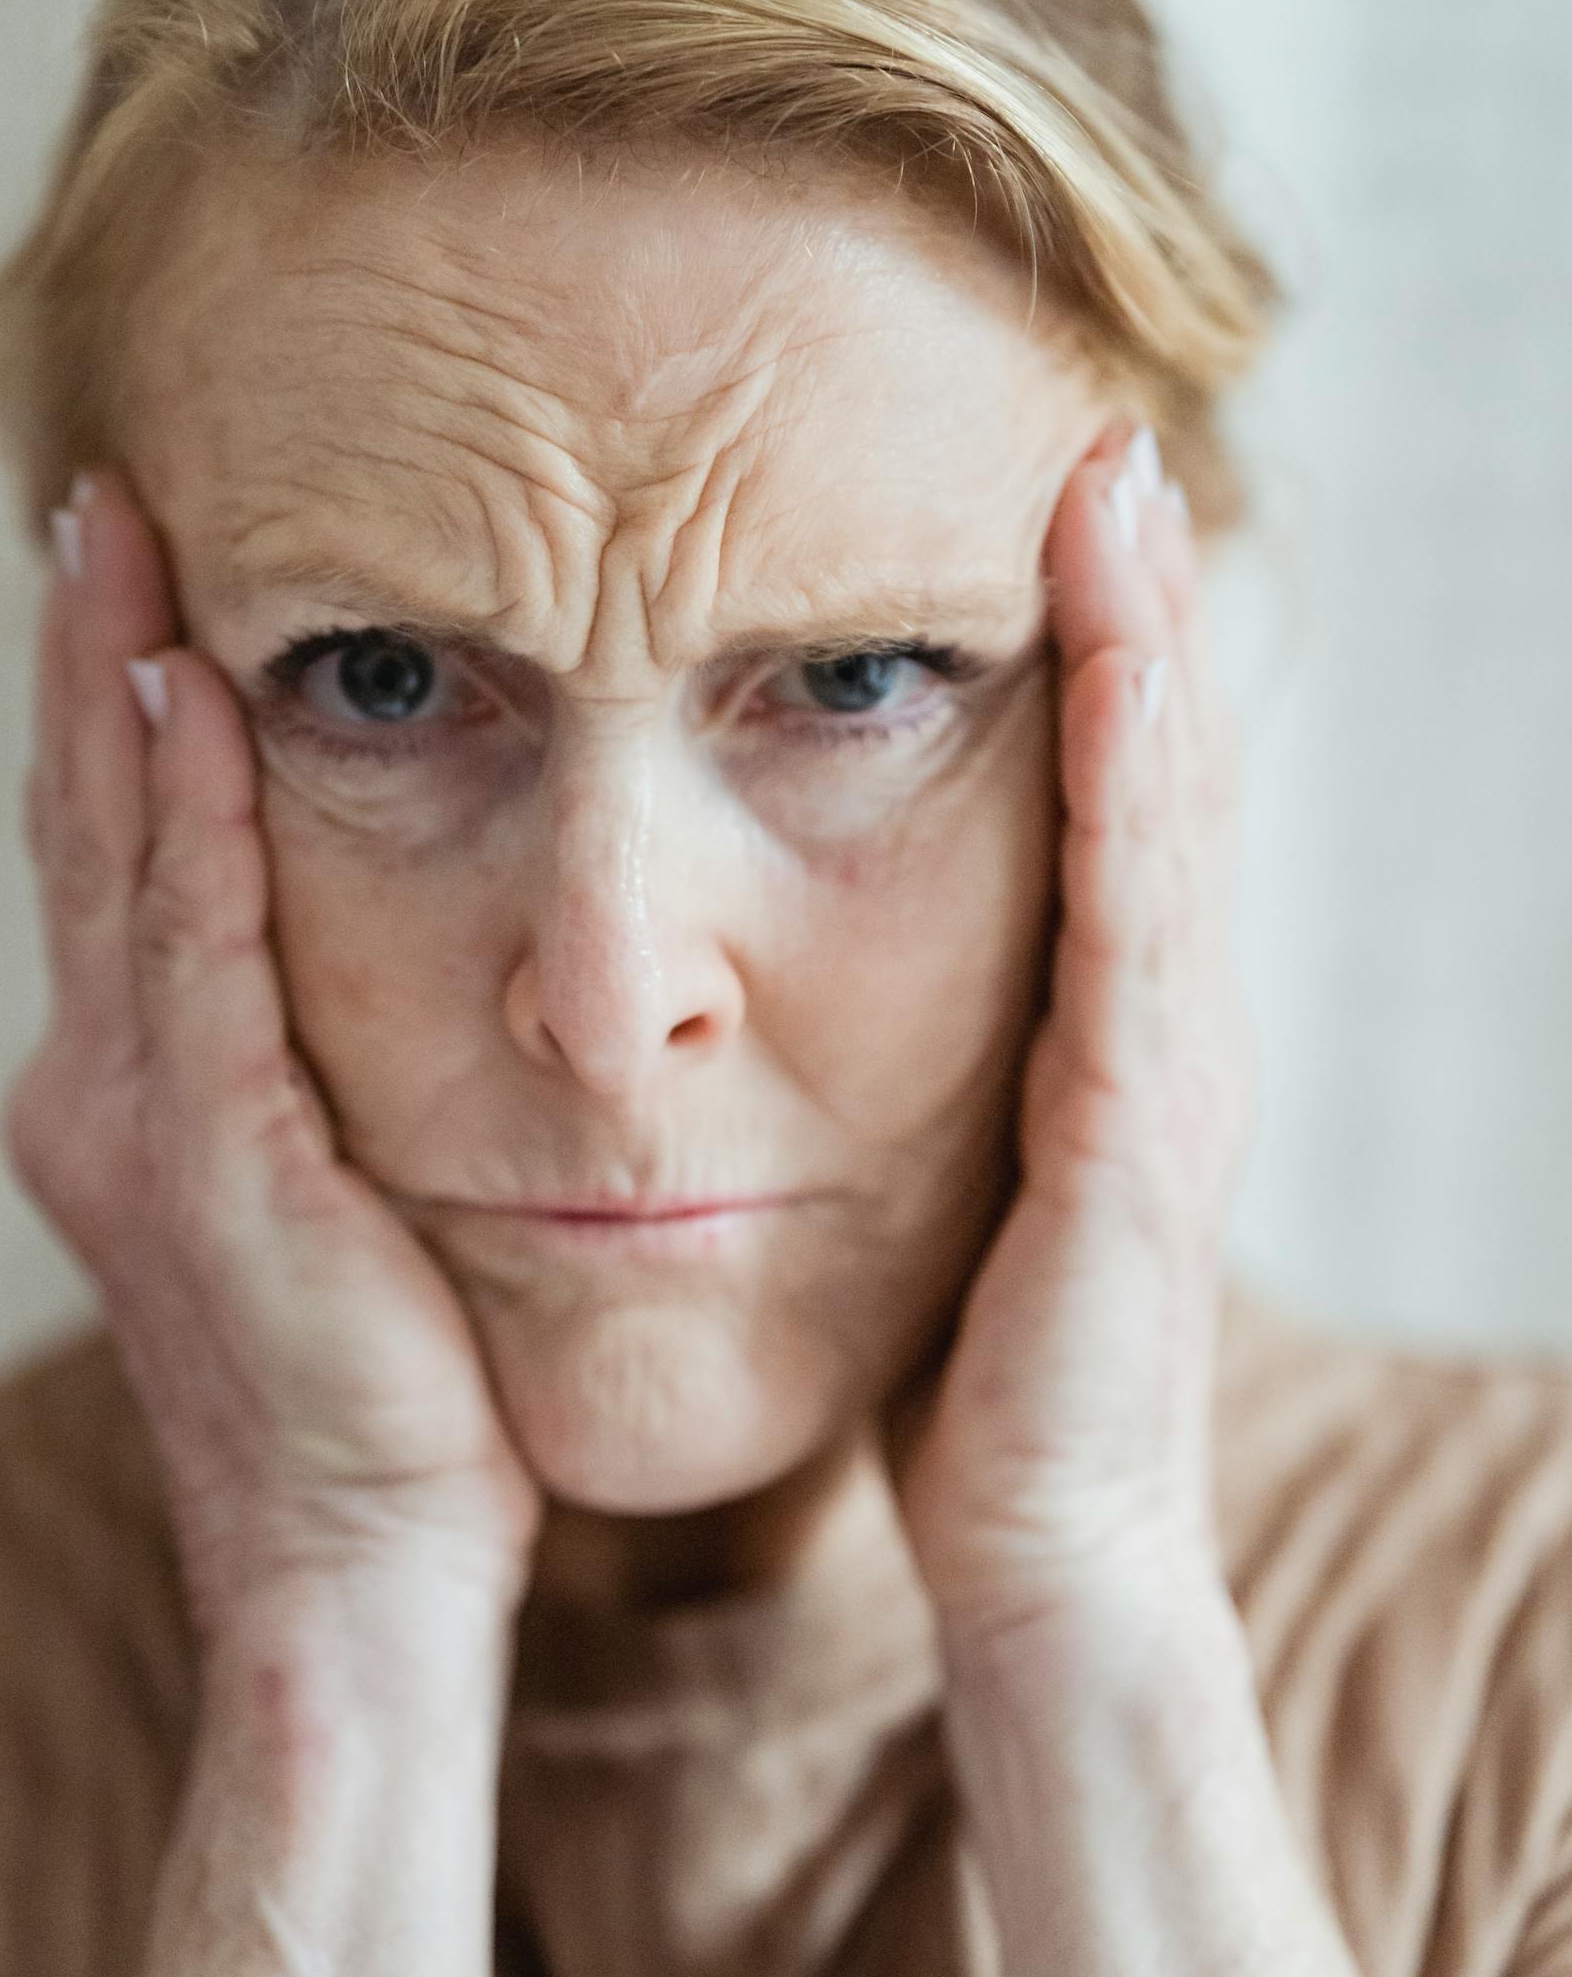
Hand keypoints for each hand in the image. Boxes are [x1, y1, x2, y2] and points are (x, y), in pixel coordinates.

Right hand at [3, 467, 543, 1640]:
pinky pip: (193, 949)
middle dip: (87, 656)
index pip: (117, 862)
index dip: (115, 714)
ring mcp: (133, 1128)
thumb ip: (314, 1082)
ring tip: (120, 538)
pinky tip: (196, 693)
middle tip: (104, 498)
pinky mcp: (208, 1166)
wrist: (364, 1580)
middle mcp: (96, 1095)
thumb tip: (377, 972)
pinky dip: (186, 814)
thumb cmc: (388, 1401)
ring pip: (111, 856)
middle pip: (85, 826)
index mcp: (131, 1100)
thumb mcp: (338, 1206)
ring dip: (113, 688)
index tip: (140, 573)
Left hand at [885, 422, 1255, 1643]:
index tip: (1053, 488)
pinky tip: (1119, 665)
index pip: (1114, 795)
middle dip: (1141, 594)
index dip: (1103, 641)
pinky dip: (1137, 780)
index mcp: (1101, 1027)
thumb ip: (915, 1055)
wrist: (1034, 1550)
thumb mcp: (937, 1167)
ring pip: (1170, 812)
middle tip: (1104, 426)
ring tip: (1119, 481)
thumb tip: (807, 967)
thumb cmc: (968, 1369)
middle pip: (1164, 767)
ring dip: (1152, 639)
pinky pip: (1139, 923)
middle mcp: (1159, 1026)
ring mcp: (1167, 1074)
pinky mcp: (1139, 1136)